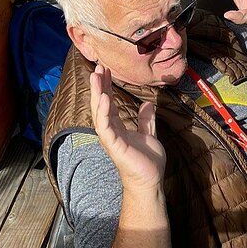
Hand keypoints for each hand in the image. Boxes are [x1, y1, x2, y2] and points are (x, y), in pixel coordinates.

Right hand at [90, 64, 165, 188]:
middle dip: (98, 86)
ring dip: (97, 94)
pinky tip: (104, 98)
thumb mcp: (149, 135)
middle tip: (97, 67)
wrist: (150, 180)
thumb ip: (145, 120)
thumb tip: (147, 104)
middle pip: (101, 104)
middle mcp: (111, 131)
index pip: (109, 103)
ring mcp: (110, 137)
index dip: (106, 87)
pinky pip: (105, 126)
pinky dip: (103, 112)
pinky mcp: (113, 145)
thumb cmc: (147, 161)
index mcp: (118, 127)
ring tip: (96, 77)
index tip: (105, 71)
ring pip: (100, 112)